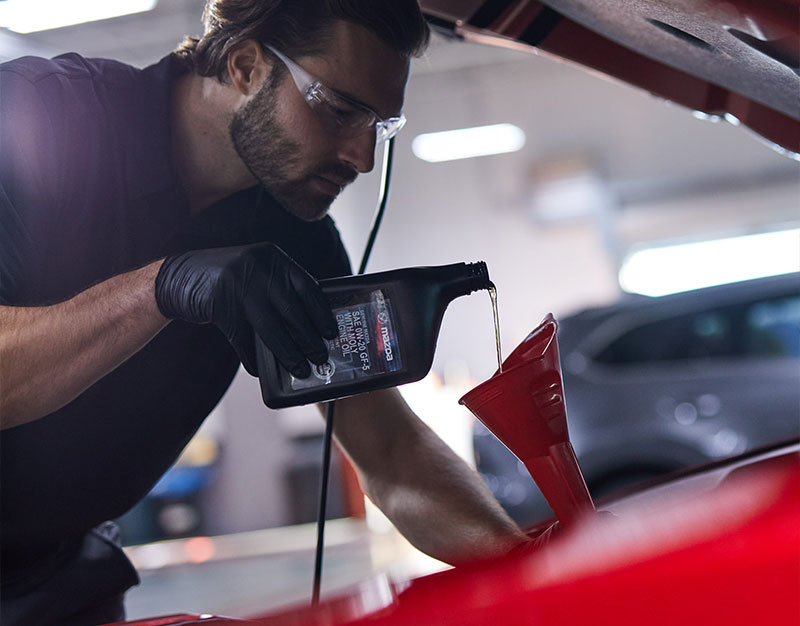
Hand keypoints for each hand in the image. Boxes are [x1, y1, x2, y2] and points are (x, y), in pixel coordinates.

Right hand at [154, 243, 337, 376]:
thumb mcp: (257, 274)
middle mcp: (258, 267)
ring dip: (287, 353)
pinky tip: (260, 370)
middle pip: (292, 311)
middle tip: (319, 356)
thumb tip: (309, 329)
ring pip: (271, 328)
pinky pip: (243, 338)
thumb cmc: (228, 280)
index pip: (307, 287)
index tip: (331, 332)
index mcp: (273, 258)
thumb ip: (279, 291)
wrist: (179, 276)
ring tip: (299, 368)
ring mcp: (238, 285)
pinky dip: (253, 357)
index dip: (321, 313)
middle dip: (308, 339)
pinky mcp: (220, 305)